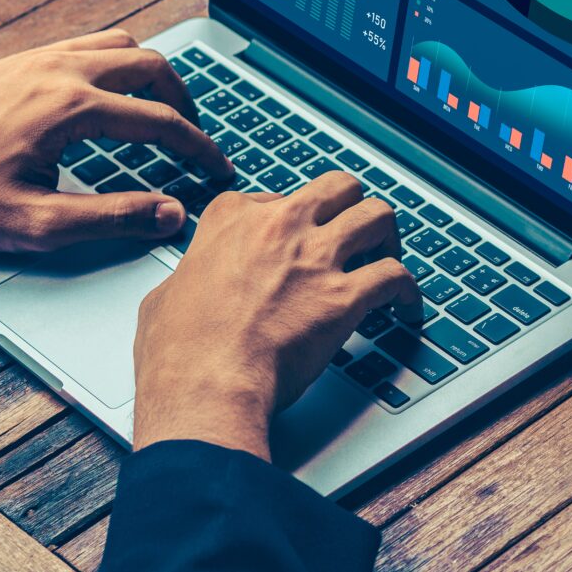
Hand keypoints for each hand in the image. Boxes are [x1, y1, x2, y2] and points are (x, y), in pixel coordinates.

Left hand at [0, 30, 232, 251]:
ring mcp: (39, 58)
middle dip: (184, 103)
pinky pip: (89, 44)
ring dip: (152, 76)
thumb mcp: (36, 224)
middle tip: (193, 138)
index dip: (200, 149)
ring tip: (161, 112)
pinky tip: (111, 98)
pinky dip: (117, 65)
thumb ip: (112, 218)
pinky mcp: (21, 59)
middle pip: (152, 67)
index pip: (160, 122)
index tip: (218, 169)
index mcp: (70, 109)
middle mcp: (60, 71)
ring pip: (122, 45)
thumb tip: (170, 215)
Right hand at [131, 174, 419, 459]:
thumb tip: (189, 286)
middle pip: (338, 187)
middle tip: (354, 230)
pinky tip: (406, 302)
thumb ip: (189, 275)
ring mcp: (316, 258)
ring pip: (376, 215)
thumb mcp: (163, 295)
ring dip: (388, 235)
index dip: (291, 217)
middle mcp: (280, 228)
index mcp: (232, 219)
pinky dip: (407, 289)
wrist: (207, 384)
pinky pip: (395, 275)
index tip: (296, 235)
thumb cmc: (179, 351)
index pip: (274, 195)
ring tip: (387, 254)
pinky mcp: (345, 296)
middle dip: (351, 205)